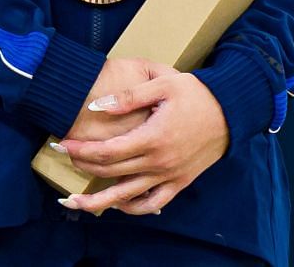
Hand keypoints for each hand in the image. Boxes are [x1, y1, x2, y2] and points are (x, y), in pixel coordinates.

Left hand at [51, 63, 228, 215]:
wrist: (231, 111)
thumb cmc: (196, 94)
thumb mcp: (162, 85)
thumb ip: (128, 97)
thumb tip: (96, 106)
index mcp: (153, 138)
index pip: (108, 151)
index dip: (81, 150)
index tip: (62, 144)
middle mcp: (159, 163)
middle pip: (112, 173)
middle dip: (83, 167)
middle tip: (63, 158)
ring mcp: (169, 176)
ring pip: (127, 198)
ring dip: (97, 202)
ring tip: (72, 203)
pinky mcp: (179, 183)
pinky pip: (152, 203)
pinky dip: (132, 208)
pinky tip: (117, 205)